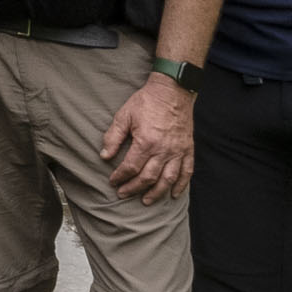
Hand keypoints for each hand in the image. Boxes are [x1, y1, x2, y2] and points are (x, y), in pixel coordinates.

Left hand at [104, 71, 195, 200]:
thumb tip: (104, 156)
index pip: (131, 167)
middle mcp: (163, 150)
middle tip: (123, 194)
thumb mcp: (124, 115)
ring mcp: (178, 151)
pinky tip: (174, 194)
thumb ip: (113, 136)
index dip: (120, 177)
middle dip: (134, 188)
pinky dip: (181, 185)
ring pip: (168, 179)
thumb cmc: (147, 101)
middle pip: (148, 177)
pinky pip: (187, 171)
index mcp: (146, 142)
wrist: (172, 90)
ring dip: (156, 193)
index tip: (113, 181)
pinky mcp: (187, 149)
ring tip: (146, 201)